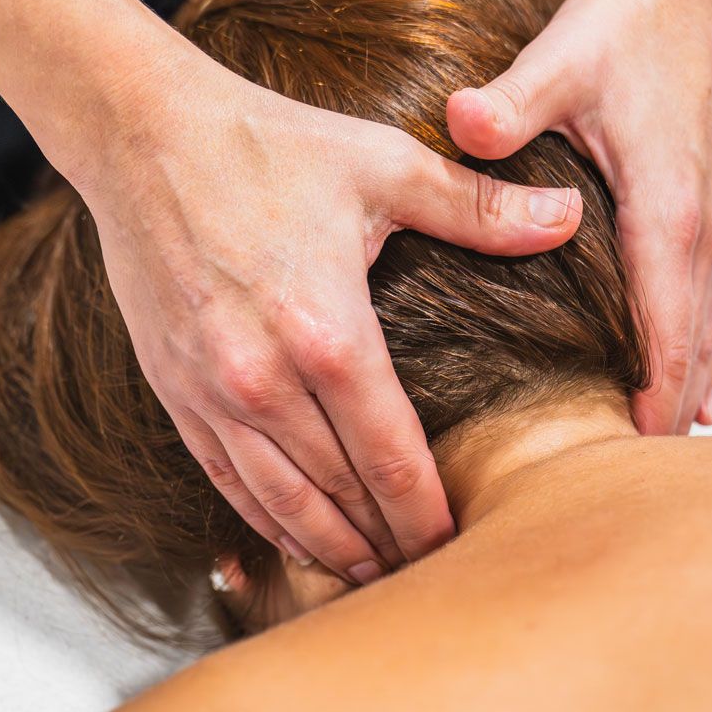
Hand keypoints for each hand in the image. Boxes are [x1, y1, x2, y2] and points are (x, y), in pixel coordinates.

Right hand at [72, 53, 583, 582]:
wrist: (142, 134)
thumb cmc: (268, 144)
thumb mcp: (382, 163)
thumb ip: (478, 207)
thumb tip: (569, 218)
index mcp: (327, 333)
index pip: (391, 457)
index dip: (429, 513)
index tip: (462, 545)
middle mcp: (264, 378)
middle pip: (340, 494)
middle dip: (389, 543)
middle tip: (432, 576)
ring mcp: (212, 392)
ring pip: (281, 502)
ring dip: (331, 548)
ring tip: (375, 576)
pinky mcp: (176, 390)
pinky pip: (227, 480)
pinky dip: (267, 521)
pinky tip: (301, 542)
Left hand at [447, 0, 711, 433]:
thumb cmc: (618, 30)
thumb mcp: (555, 64)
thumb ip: (507, 106)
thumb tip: (464, 123)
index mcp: (666, 212)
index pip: (666, 329)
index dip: (652, 400)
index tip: (632, 465)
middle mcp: (697, 230)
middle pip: (690, 350)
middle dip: (664, 422)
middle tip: (633, 498)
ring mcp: (705, 225)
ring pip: (702, 334)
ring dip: (681, 398)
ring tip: (657, 471)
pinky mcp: (698, 217)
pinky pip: (701, 308)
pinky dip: (691, 359)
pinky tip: (685, 400)